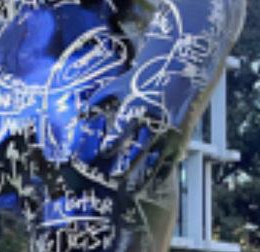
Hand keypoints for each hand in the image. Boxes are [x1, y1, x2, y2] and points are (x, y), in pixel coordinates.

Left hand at [71, 68, 187, 190]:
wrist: (180, 72)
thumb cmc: (144, 80)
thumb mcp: (120, 85)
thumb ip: (99, 100)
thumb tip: (80, 114)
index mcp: (137, 106)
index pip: (123, 128)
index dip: (112, 142)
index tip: (103, 153)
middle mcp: (154, 120)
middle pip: (139, 148)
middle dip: (127, 165)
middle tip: (115, 179)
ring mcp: (169, 131)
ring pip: (156, 159)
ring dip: (143, 176)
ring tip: (130, 189)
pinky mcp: (179, 139)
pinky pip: (170, 161)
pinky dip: (161, 174)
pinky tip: (150, 183)